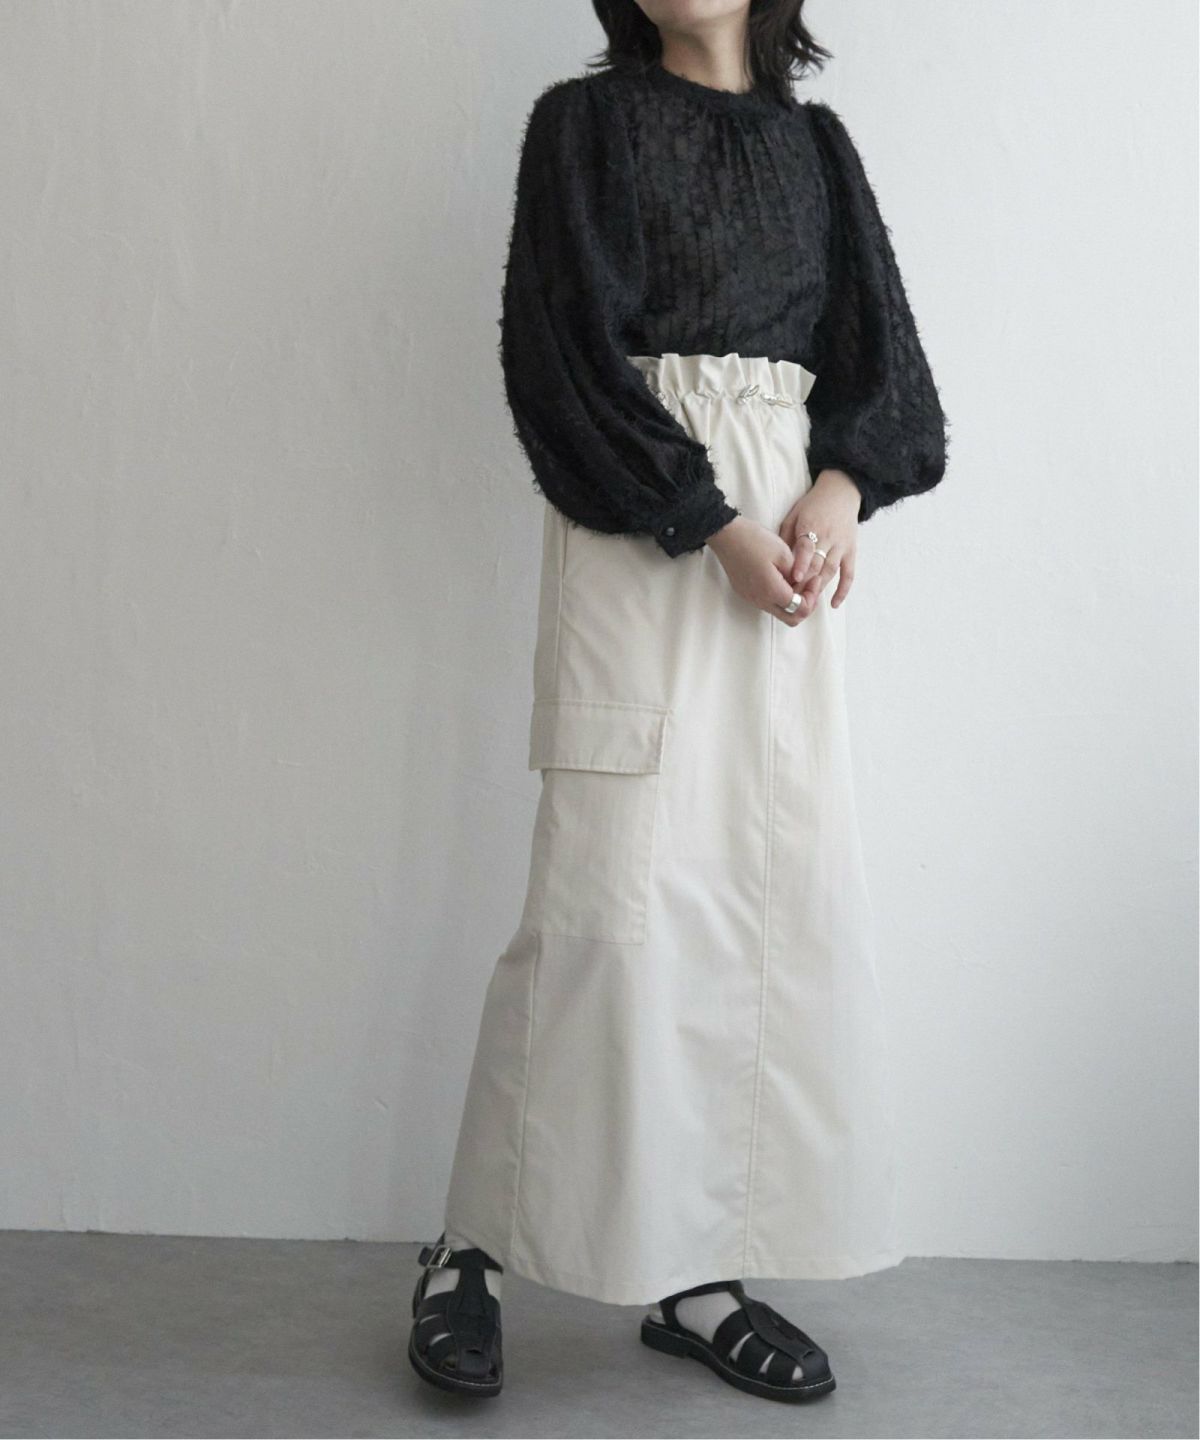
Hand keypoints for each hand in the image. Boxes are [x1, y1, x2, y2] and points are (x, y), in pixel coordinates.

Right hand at [707, 516, 812, 626]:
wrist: (727, 535)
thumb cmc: (754, 540)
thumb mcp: (784, 553)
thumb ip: (798, 574)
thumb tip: (802, 585)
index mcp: (772, 591)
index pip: (801, 609)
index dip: (813, 597)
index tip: (814, 580)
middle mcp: (761, 600)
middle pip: (791, 619)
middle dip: (805, 606)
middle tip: (810, 588)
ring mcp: (751, 598)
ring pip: (779, 611)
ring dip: (792, 601)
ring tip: (796, 580)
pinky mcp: (746, 593)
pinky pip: (767, 603)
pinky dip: (779, 597)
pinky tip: (782, 578)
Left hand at [779, 469, 861, 610]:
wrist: (841, 492)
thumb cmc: (812, 505)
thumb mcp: (794, 515)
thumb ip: (785, 537)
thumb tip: (776, 561)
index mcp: (811, 526)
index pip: (806, 548)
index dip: (800, 564)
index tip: (793, 578)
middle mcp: (828, 537)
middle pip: (817, 564)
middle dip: (806, 583)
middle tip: (794, 598)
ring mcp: (841, 545)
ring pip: (831, 571)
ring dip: (819, 588)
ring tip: (807, 603)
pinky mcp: (851, 551)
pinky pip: (849, 573)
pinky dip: (843, 590)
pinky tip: (834, 604)